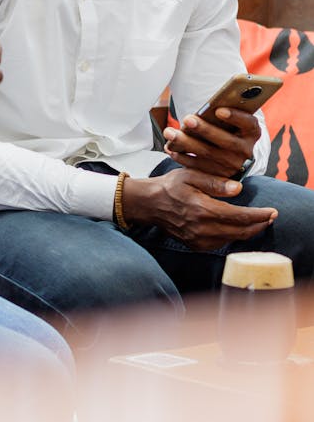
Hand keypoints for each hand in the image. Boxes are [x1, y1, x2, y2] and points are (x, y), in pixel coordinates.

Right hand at [122, 168, 276, 250]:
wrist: (148, 204)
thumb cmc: (169, 186)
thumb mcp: (190, 175)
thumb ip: (215, 182)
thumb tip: (238, 189)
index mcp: (203, 209)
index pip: (239, 216)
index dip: (259, 216)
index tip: (272, 212)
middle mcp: (202, 228)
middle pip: (239, 232)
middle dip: (258, 225)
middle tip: (269, 218)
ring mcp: (198, 239)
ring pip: (231, 240)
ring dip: (246, 233)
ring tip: (256, 223)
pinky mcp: (195, 245)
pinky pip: (220, 244)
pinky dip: (231, 237)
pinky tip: (235, 229)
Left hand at [162, 107, 260, 177]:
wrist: (231, 154)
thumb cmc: (226, 128)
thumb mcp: (231, 120)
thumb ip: (222, 114)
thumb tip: (206, 108)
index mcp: (252, 131)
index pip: (248, 123)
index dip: (235, 117)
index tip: (219, 110)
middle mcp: (245, 150)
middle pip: (225, 141)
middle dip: (204, 130)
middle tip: (187, 120)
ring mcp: (233, 165)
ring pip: (209, 154)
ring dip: (186, 143)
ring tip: (170, 132)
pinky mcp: (218, 176)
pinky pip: (199, 167)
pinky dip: (183, 157)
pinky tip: (170, 148)